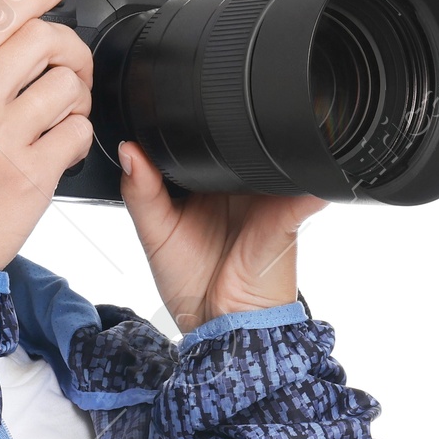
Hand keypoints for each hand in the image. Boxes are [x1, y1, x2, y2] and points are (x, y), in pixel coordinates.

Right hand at [0, 0, 92, 270]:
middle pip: (43, 40)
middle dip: (69, 49)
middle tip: (69, 69)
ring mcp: (2, 141)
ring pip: (67, 85)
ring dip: (75, 99)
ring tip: (61, 119)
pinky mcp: (31, 176)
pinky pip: (77, 133)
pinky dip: (78, 139)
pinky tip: (61, 152)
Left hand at [118, 141, 326, 333]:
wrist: (220, 324)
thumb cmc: (191, 282)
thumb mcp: (155, 235)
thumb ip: (141, 193)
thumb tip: (129, 151)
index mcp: (209, 182)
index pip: (201, 141)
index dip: (186, 126)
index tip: (167, 114)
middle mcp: (241, 184)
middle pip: (240, 139)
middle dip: (226, 127)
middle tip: (203, 121)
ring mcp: (268, 197)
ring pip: (275, 156)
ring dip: (266, 144)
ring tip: (236, 144)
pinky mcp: (288, 217)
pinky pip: (307, 192)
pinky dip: (309, 181)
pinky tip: (298, 171)